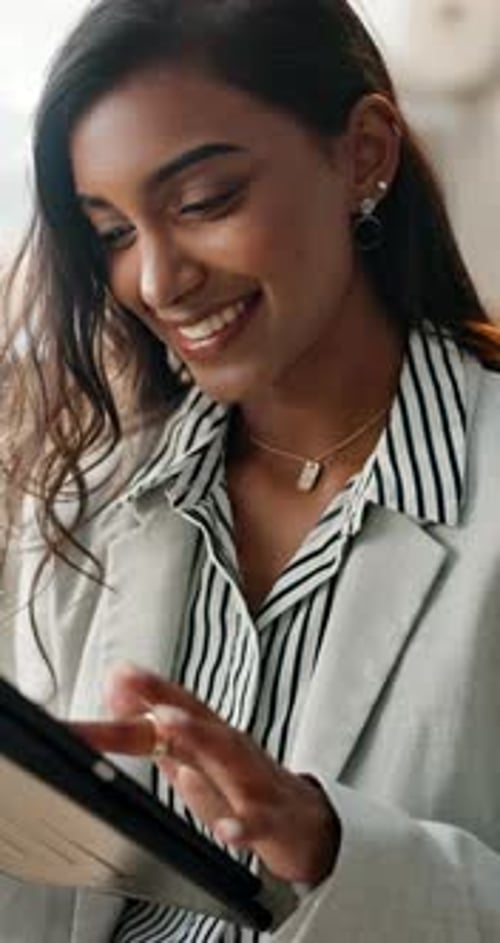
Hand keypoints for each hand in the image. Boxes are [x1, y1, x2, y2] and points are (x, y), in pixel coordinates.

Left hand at [70, 663, 340, 885]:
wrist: (306, 824)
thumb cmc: (246, 787)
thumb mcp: (197, 760)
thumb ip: (158, 735)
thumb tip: (119, 700)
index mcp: (213, 736)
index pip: (179, 704)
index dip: (148, 688)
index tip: (117, 673)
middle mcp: (232, 750)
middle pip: (197, 720)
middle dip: (164, 699)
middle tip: (130, 685)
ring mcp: (254, 782)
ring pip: (228, 756)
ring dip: (197, 736)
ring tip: (166, 723)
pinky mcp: (272, 821)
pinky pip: (257, 822)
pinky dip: (241, 825)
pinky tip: (225, 828)